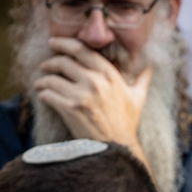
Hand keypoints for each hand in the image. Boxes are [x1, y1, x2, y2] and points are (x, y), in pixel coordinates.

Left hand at [33, 37, 153, 150]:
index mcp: (110, 75)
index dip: (65, 43)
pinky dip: (43, 94)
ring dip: (43, 80)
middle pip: (63, 62)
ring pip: (52, 79)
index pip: (83, 50)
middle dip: (50, 62)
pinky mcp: (71, 109)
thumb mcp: (138, 99)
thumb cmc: (127, 124)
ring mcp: (82, 95)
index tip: (54, 42)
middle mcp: (96, 81)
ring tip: (41, 84)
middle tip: (45, 66)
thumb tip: (150, 67)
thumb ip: (142, 80)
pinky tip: (42, 96)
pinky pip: (48, 94)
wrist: (117, 148)